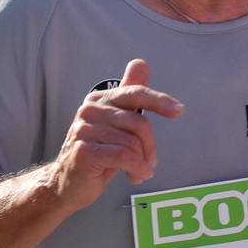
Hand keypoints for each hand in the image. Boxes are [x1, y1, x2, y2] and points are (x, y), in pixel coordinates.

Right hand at [51, 58, 183, 206]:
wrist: (68, 184)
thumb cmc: (98, 154)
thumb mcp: (116, 124)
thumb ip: (129, 95)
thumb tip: (140, 63)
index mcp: (99, 100)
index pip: (134, 93)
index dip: (159, 100)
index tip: (179, 110)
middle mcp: (89, 110)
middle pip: (138, 122)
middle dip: (150, 146)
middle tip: (150, 162)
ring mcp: (84, 130)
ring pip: (132, 143)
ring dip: (142, 162)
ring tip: (139, 172)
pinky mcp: (83, 151)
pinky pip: (123, 156)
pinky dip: (136, 168)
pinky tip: (136, 176)